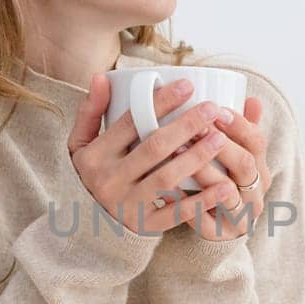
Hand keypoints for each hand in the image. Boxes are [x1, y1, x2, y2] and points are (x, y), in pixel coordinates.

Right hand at [68, 74, 241, 234]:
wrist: (87, 224)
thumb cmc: (94, 173)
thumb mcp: (80, 144)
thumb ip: (90, 112)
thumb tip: (101, 77)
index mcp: (94, 156)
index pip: (130, 123)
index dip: (160, 103)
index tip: (188, 85)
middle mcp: (109, 181)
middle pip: (154, 148)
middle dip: (186, 126)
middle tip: (213, 109)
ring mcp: (127, 205)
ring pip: (167, 178)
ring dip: (197, 157)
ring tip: (221, 138)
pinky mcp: (145, 226)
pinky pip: (177, 213)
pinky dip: (202, 201)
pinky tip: (224, 187)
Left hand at [168, 95, 270, 240]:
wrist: (224, 230)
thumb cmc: (227, 184)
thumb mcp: (238, 157)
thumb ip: (242, 129)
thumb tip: (252, 98)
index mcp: (260, 169)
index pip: (257, 142)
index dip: (239, 124)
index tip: (216, 108)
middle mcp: (255, 192)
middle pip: (244, 164)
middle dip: (220, 143)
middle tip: (196, 127)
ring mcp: (239, 215)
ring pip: (226, 192)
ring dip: (203, 170)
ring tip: (178, 151)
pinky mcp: (219, 235)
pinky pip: (204, 220)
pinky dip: (187, 204)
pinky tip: (169, 189)